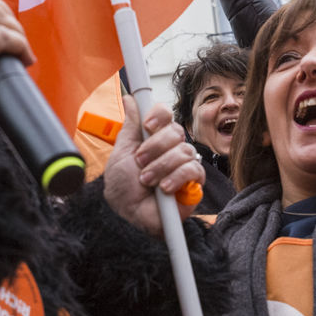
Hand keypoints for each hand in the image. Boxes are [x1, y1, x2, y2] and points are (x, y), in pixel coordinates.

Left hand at [103, 96, 203, 235]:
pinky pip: (194, 169)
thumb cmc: (123, 188)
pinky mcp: (194, 182)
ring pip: (184, 151)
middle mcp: (171, 147)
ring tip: (147, 180)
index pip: (165, 114)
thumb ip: (129, 126)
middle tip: (140, 162)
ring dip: (161, 166)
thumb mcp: (121, 153)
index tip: (147, 126)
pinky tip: (164, 188)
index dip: (159, 116)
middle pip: (176, 131)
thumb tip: (130, 99)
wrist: (128, 216)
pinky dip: (176, 177)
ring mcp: (184, 164)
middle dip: (155, 147)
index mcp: (153, 137)